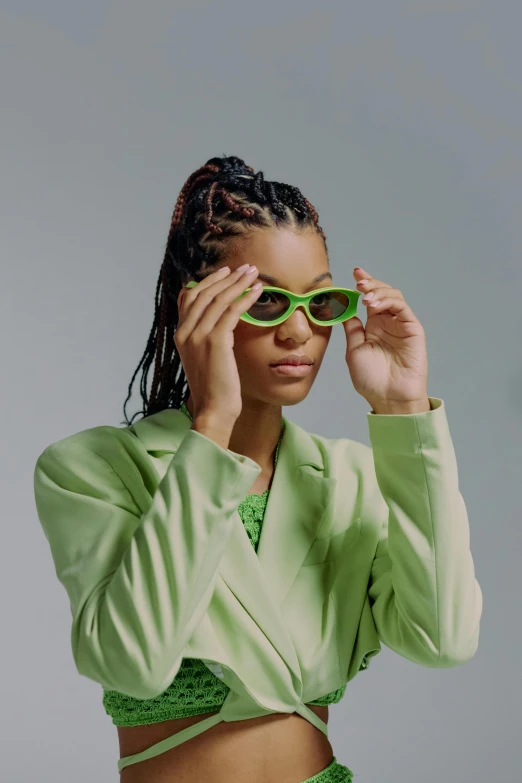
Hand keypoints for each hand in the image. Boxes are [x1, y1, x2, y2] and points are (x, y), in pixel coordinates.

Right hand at [175, 264, 262, 423]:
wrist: (213, 410)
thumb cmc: (214, 389)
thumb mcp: (204, 359)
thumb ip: (207, 339)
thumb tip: (223, 324)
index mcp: (180, 335)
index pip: (191, 298)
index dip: (209, 282)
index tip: (226, 272)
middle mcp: (185, 332)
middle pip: (205, 293)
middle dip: (226, 277)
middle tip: (245, 268)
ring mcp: (198, 336)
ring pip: (219, 299)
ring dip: (238, 283)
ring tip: (254, 274)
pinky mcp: (215, 341)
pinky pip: (231, 311)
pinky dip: (245, 298)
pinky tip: (257, 291)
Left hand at [342, 266, 428, 410]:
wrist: (389, 398)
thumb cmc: (371, 380)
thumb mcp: (354, 350)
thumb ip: (352, 329)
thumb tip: (344, 309)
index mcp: (374, 327)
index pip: (369, 300)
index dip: (364, 284)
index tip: (354, 273)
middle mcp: (388, 323)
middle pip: (382, 293)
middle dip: (370, 283)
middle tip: (359, 281)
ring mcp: (401, 325)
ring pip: (393, 296)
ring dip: (378, 291)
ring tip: (365, 297)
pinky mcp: (413, 329)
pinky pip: (402, 307)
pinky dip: (388, 301)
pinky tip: (374, 304)